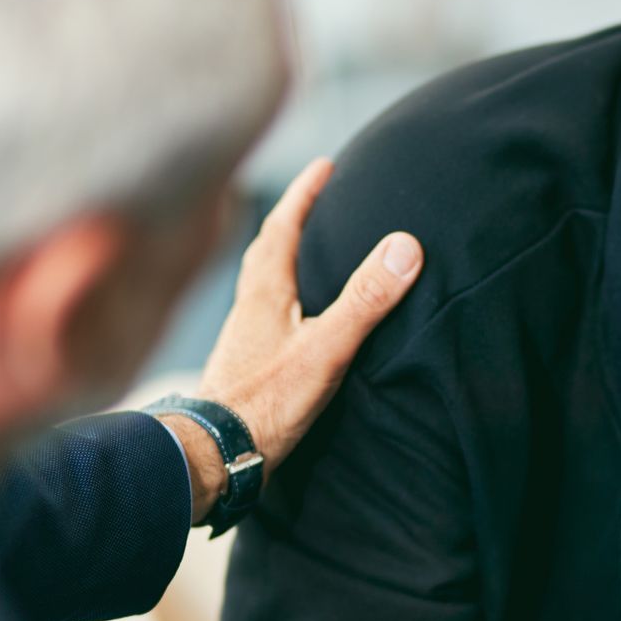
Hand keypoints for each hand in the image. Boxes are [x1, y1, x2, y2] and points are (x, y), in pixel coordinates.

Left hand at [167, 156, 422, 521]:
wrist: (215, 455)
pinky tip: (292, 320)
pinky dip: (280, 300)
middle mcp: (249, 308)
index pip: (284, 226)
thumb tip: (405, 247)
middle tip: (315, 200)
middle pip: (267, 250)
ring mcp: (244, 338)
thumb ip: (365, 301)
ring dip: (282, 259)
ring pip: (262, 283)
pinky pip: (263, 315)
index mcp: (265, 292)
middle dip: (292, 220)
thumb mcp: (327, 349)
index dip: (306, 194)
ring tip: (307, 253)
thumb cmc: (266, 404)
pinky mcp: (245, 366)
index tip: (326, 166)